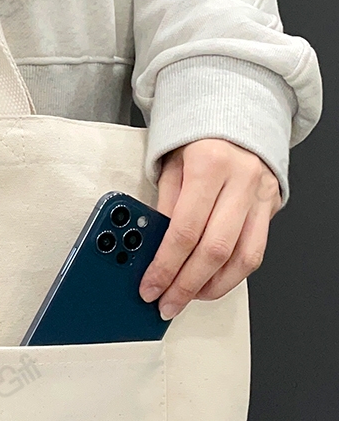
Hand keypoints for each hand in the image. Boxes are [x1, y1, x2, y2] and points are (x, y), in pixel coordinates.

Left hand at [139, 139, 282, 320]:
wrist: (234, 117)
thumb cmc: (196, 143)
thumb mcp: (170, 167)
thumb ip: (164, 208)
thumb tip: (150, 252)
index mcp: (209, 166)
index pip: (184, 231)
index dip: (165, 267)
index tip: (150, 288)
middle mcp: (241, 180)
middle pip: (214, 250)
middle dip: (186, 285)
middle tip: (167, 303)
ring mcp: (260, 195)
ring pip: (242, 257)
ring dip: (212, 286)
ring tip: (187, 298)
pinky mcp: (271, 206)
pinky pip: (255, 251)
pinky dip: (232, 275)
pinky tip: (210, 283)